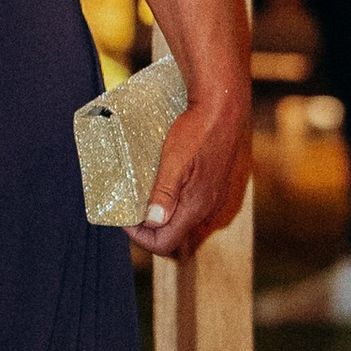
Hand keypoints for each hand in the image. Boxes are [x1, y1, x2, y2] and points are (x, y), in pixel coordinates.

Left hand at [128, 91, 247, 263]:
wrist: (224, 106)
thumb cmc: (198, 130)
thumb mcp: (175, 160)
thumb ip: (165, 194)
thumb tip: (153, 222)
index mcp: (196, 207)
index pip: (164, 244)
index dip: (140, 236)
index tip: (126, 217)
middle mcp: (209, 209)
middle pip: (174, 236)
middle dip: (150, 228)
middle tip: (131, 207)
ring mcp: (215, 199)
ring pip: (183, 222)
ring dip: (162, 215)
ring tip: (144, 195)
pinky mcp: (217, 186)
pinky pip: (193, 206)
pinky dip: (175, 203)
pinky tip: (164, 184)